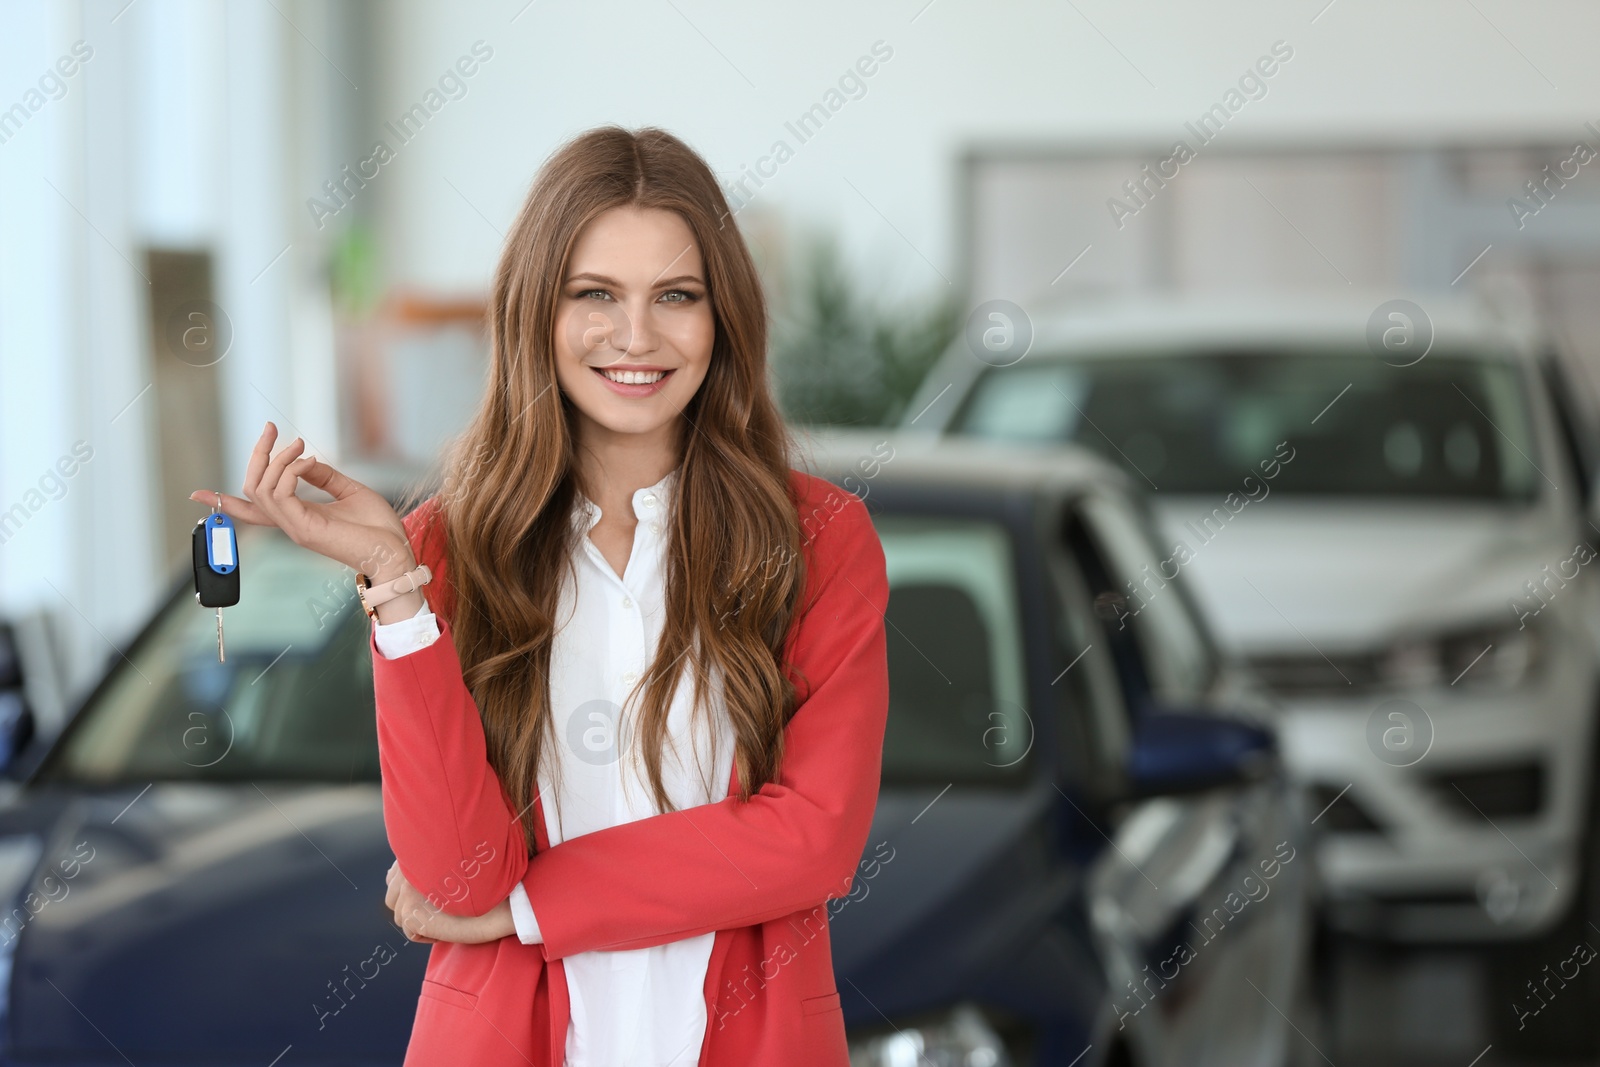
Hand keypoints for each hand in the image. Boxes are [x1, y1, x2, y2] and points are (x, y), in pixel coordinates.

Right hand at [190, 421, 414, 579]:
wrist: (395, 552)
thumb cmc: (378, 528)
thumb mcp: (349, 491)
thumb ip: (324, 476)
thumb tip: (305, 460)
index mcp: (298, 517)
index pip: (252, 510)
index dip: (224, 501)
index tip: (198, 492)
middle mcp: (290, 523)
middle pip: (251, 489)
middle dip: (256, 455)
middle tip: (270, 428)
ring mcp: (295, 528)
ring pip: (261, 489)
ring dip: (277, 459)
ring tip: (299, 445)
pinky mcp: (305, 529)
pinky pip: (280, 495)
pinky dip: (290, 471)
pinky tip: (308, 462)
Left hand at [385, 861, 515, 944]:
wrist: (504, 898)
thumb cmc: (487, 882)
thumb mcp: (453, 867)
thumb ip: (425, 866)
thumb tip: (392, 874)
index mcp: (418, 851)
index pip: (394, 877)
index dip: (409, 891)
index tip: (431, 896)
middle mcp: (408, 866)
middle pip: (392, 899)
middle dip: (413, 908)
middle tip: (442, 907)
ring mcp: (407, 888)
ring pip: (401, 917)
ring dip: (422, 921)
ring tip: (448, 914)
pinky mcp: (410, 911)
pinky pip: (411, 932)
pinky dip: (428, 935)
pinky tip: (447, 925)